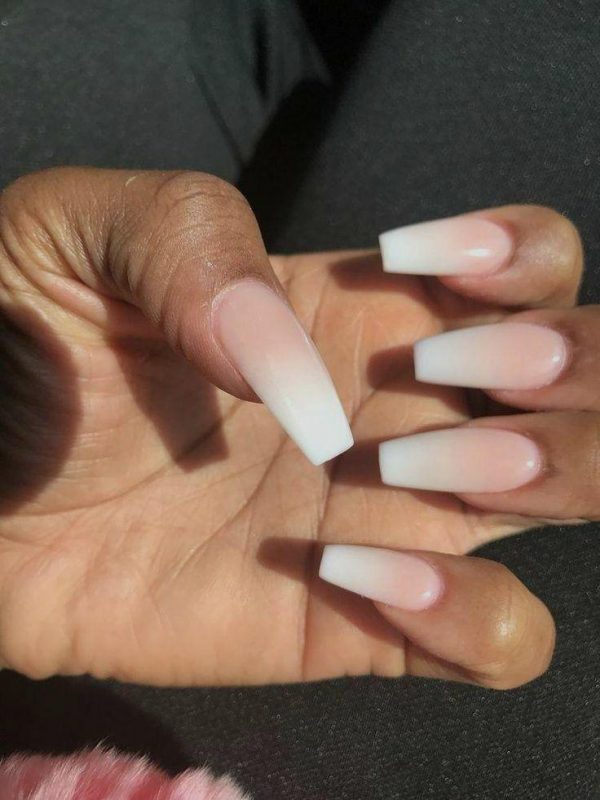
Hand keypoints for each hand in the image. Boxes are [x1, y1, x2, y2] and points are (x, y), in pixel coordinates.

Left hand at [0, 169, 582, 688]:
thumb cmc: (22, 347)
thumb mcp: (76, 237)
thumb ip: (184, 235)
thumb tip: (277, 348)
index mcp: (361, 306)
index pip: (531, 266)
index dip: (520, 263)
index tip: (421, 275)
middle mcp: (403, 409)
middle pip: (586, 387)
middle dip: (570, 379)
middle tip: (437, 381)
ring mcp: (390, 520)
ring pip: (564, 503)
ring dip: (538, 481)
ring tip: (396, 474)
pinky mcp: (352, 626)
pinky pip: (492, 642)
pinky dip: (467, 617)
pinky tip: (350, 577)